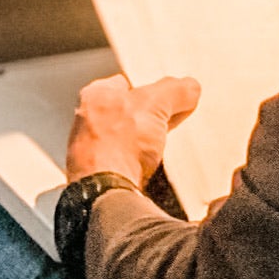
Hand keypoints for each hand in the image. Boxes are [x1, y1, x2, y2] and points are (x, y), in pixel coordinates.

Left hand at [66, 74, 200, 187]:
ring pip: (131, 142)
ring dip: (149, 146)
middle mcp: (89, 122)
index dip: (150, 88)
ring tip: (169, 150)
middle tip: (174, 123)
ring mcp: (94, 152)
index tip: (170, 95)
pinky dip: (145, 168)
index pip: (126, 83)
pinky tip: (158, 171)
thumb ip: (172, 91)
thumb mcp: (153, 105)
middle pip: (130, 114)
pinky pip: (130, 167)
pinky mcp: (103, 179)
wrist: (107, 194)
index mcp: (94, 97)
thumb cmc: (118, 144)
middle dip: (151, 119)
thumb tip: (189, 87)